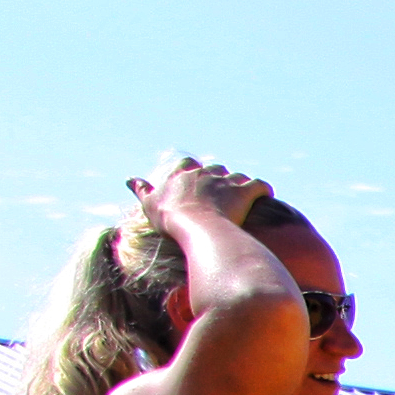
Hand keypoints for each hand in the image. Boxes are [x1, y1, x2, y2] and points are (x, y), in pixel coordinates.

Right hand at [128, 156, 271, 231]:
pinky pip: (260, 185)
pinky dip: (263, 189)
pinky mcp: (245, 191)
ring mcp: (226, 180)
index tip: (198, 185)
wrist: (197, 228)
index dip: (195, 174)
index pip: (189, 166)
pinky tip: (265, 195)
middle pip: (216, 169)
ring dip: (241, 185)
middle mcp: (205, 173)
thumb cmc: (173, 220)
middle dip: (220, 179)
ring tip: (244, 199)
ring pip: (238, 176)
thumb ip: (142, 190)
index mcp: (183, 175)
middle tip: (224, 195)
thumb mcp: (151, 205)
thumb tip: (130, 179)